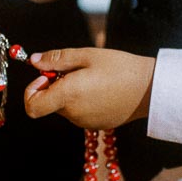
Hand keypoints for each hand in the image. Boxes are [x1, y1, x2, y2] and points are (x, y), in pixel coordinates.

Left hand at [24, 46, 155, 128]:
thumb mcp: (87, 55)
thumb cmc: (119, 68)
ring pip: (65, 107)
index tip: (46, 75)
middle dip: (56, 84)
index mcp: (67, 96)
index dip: (32, 90)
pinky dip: (83, 100)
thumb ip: (58, 59)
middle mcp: (73, 114)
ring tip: (94, 77)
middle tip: (77, 68)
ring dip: (70, 92)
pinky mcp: (96, 125)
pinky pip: (80, 112)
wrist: (149, 89)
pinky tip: (102, 88)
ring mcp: (84, 123)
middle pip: (50, 102)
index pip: (32, 106)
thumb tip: (34, 60)